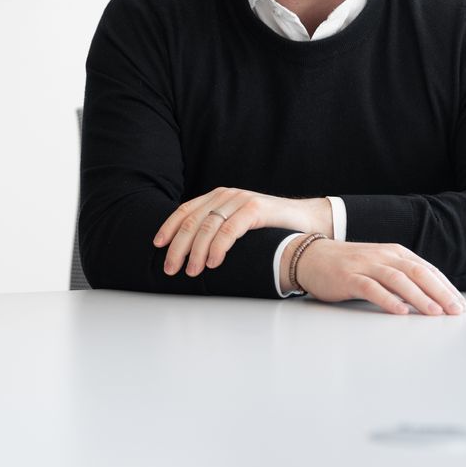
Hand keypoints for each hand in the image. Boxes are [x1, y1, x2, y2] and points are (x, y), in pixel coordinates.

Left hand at [154, 188, 331, 275]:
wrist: (308, 220)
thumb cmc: (270, 227)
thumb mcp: (238, 224)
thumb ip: (218, 229)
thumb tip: (191, 252)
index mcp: (217, 197)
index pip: (185, 210)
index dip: (168, 227)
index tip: (157, 245)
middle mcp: (225, 195)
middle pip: (192, 220)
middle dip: (177, 246)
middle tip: (170, 268)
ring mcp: (240, 200)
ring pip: (207, 226)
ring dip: (195, 251)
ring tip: (190, 271)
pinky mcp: (255, 209)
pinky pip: (229, 229)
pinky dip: (218, 247)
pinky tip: (212, 262)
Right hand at [290, 238, 465, 315]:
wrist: (310, 257)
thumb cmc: (347, 265)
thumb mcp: (379, 265)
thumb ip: (401, 276)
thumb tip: (431, 297)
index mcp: (393, 252)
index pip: (426, 269)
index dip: (445, 286)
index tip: (460, 304)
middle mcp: (381, 256)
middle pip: (417, 272)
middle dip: (439, 292)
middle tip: (455, 310)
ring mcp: (364, 266)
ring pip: (397, 279)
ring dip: (418, 296)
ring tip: (434, 313)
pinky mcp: (347, 277)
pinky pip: (370, 288)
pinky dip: (387, 299)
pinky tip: (400, 311)